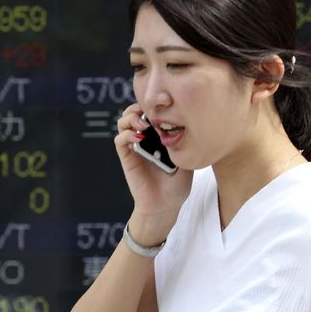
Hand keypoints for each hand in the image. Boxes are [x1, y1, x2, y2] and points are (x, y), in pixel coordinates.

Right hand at [114, 104, 192, 241]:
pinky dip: (127, 135)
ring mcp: (134, 148)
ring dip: (130, 118)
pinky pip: (120, 140)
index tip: (163, 105)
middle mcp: (144, 139)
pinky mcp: (127, 158)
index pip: (150, 112)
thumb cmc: (177, 186)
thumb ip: (185, 143)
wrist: (165, 206)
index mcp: (158, 136)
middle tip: (149, 112)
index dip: (152, 105)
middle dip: (138, 107)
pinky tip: (139, 138)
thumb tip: (190, 124)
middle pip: (133, 112)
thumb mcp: (188, 160)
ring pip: (123, 123)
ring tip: (142, 124)